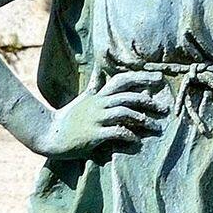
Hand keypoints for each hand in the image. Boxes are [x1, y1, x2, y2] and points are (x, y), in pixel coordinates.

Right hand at [37, 69, 167, 162]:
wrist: (49, 134)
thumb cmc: (69, 118)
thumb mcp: (82, 98)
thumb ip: (93, 85)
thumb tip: (98, 72)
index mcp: (98, 95)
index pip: (122, 80)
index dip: (141, 77)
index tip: (159, 79)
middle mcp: (99, 104)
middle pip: (127, 96)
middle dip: (147, 100)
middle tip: (163, 108)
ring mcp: (96, 119)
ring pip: (124, 112)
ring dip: (142, 118)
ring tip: (154, 126)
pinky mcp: (93, 135)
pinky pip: (115, 132)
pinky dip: (128, 135)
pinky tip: (136, 140)